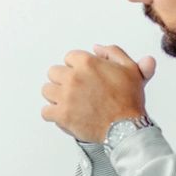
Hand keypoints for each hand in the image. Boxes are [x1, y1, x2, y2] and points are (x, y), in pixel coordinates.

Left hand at [41, 45, 155, 143]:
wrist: (126, 127)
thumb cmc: (128, 101)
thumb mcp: (130, 69)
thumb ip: (113, 53)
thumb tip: (97, 48)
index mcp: (88, 63)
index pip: (69, 57)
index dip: (76, 67)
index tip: (82, 76)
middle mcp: (74, 77)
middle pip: (53, 72)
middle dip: (63, 80)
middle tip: (74, 90)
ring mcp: (66, 96)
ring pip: (46, 90)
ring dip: (55, 96)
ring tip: (68, 102)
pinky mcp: (62, 115)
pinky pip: (45, 111)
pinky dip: (53, 114)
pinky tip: (64, 115)